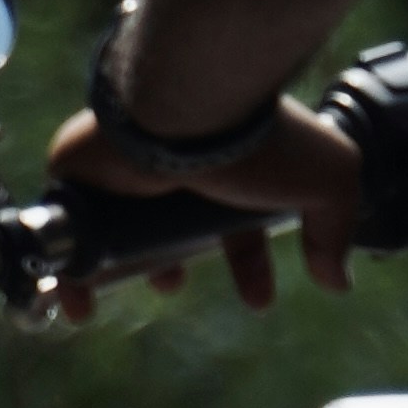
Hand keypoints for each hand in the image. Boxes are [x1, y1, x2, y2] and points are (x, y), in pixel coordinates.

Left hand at [42, 97, 364, 323]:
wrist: (188, 105)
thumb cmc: (259, 141)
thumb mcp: (327, 180)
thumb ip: (336, 227)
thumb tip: (338, 281)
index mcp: (231, 161)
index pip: (238, 219)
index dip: (250, 262)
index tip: (258, 301)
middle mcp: (178, 161)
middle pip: (171, 224)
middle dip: (172, 263)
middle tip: (170, 287)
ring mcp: (126, 166)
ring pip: (119, 228)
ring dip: (124, 268)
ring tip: (120, 292)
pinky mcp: (80, 174)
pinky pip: (69, 229)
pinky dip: (70, 271)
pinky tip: (78, 303)